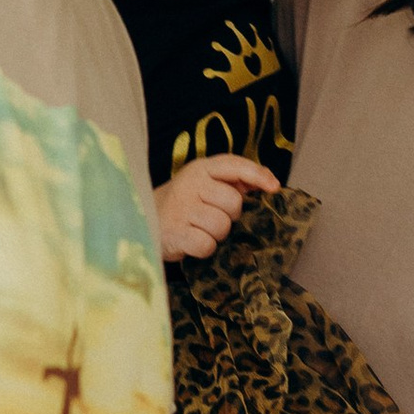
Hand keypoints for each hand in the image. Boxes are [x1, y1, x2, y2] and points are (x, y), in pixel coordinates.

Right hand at [154, 155, 279, 259]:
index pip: (233, 165)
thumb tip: (268, 183)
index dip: (257, 174)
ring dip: (216, 234)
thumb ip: (231, 181)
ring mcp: (181, 209)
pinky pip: (207, 245)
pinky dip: (203, 248)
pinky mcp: (175, 233)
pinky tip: (190, 241)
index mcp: (199, 169)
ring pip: (222, 226)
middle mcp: (190, 185)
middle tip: (210, 216)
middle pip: (234, 203)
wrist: (139, 223)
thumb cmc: (181, 205)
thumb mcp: (202, 185)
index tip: (274, 187)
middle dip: (229, 215)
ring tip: (198, 229)